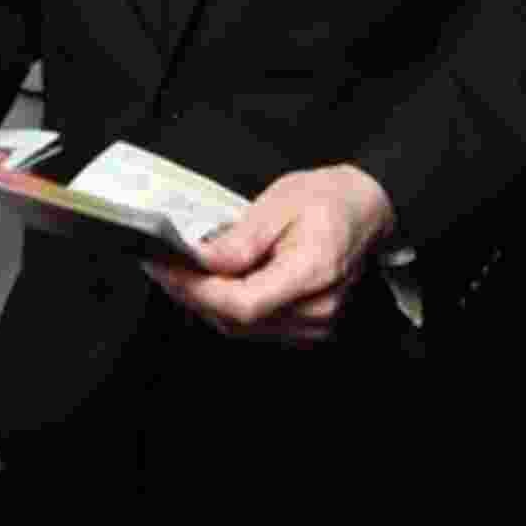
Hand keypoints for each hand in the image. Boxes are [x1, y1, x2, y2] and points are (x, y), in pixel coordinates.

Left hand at [143, 164, 394, 345]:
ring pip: (241, 327)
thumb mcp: (281, 201)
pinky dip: (225, 306)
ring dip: (203, 301)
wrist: (366, 209)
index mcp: (314, 272)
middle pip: (237, 320)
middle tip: (159, 262)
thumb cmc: (327, 198)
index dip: (198, 290)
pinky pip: (254, 325)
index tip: (165, 266)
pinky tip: (207, 282)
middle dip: (190, 292)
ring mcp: (314, 324)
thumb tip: (199, 260)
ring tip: (176, 269)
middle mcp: (316, 309)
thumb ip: (241, 238)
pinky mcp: (306, 327)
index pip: (244, 303)